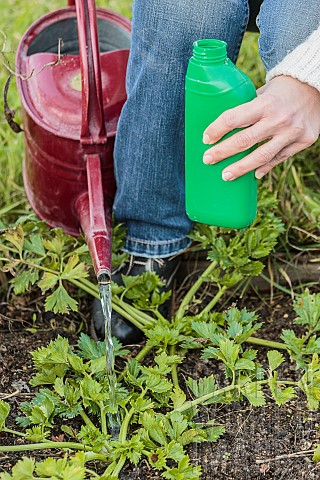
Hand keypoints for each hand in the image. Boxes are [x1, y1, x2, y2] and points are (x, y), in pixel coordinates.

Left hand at [202, 76, 319, 179]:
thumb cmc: (282, 90)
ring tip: (226, 176)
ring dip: (241, 168)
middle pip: (244, 141)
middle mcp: (278, 119)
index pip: (234, 118)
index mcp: (265, 103)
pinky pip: (280, 158)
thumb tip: (223, 127)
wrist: (316, 86)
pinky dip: (265, 167)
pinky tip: (254, 175)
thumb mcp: (263, 92)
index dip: (217, 130)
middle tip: (207, 160)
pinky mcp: (303, 141)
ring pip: (262, 156)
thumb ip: (247, 109)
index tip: (205, 139)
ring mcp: (292, 132)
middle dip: (222, 152)